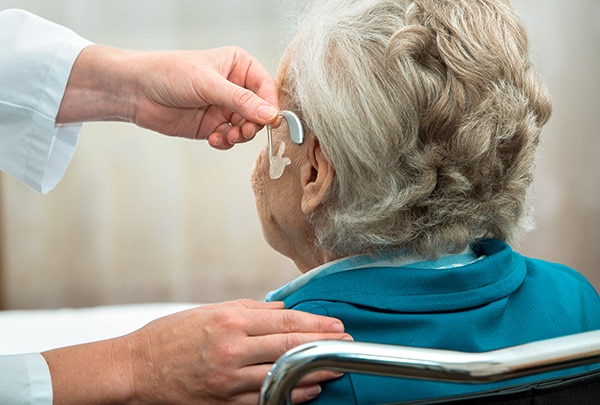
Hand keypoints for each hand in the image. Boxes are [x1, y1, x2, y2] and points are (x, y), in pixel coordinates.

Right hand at [43, 299, 350, 403]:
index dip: (316, 325)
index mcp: (230, 323)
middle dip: (324, 346)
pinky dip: (290, 396)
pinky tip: (307, 391)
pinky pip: (264, 400)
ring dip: (314, 374)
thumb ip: (249, 310)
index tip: (336, 326)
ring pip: (283, 378)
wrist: (136, 368)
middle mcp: (232, 351)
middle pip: (290, 349)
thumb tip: (282, 309)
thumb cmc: (170, 335)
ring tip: (335, 369)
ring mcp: (228, 381)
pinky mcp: (223, 402)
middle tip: (346, 345)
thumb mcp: (209, 311)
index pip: (286, 323)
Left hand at [57, 45, 279, 148]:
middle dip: (252, 125)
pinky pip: (231, 138)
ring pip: (247, 127)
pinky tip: (213, 139)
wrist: (136, 92)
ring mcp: (224, 107)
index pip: (266, 87)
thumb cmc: (168, 74)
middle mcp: (235, 86)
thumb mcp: (208, 84)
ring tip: (225, 136)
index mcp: (239, 66)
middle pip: (260, 111)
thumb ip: (241, 101)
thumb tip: (271, 115)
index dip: (270, 105)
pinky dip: (226, 142)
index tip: (269, 121)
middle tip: (241, 132)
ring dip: (239, 136)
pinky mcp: (213, 125)